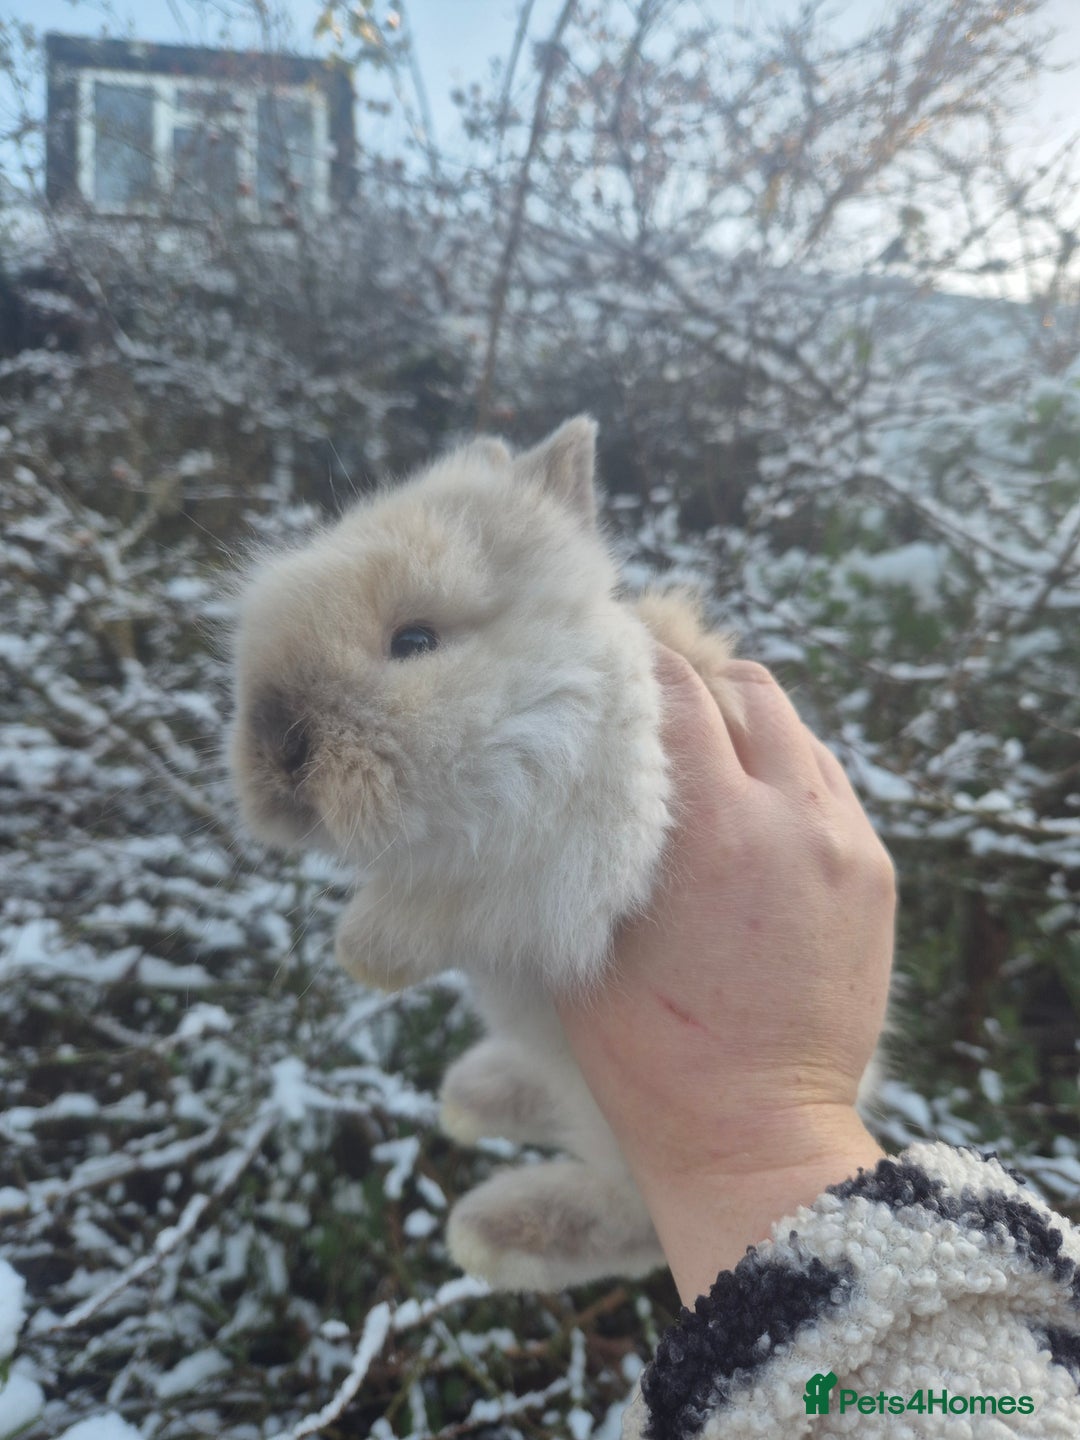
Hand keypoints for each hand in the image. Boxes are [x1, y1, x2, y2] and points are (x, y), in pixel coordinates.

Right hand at [556, 649, 893, 1301]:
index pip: (675, 689)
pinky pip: (829, 784)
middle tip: (648, 691)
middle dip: (694, 677)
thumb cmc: (647, 1050)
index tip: (604, 645)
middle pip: (746, 688)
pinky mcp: (873, 873)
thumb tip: (557, 770)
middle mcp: (793, 817)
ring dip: (745, 723)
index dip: (636, 653)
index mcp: (714, 829)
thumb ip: (583, 838)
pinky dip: (787, 772)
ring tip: (699, 747)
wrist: (756, 1132)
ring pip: (796, 731)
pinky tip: (749, 803)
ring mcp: (846, 843)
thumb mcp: (588, 936)